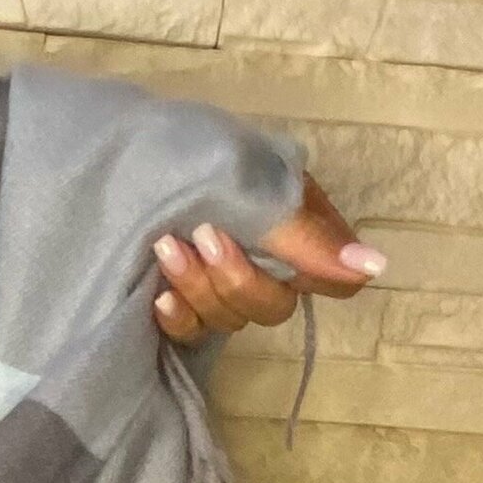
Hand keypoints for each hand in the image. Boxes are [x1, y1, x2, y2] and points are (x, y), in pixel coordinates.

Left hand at [151, 170, 385, 345]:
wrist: (106, 156)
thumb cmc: (180, 151)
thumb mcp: (249, 181)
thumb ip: (308, 233)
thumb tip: (375, 266)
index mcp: (292, 220)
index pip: (334, 275)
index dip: (324, 279)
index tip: (291, 266)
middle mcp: (263, 255)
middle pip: (276, 306)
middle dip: (241, 279)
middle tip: (207, 236)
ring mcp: (219, 280)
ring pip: (231, 319)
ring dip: (200, 288)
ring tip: (167, 247)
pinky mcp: (179, 299)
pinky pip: (191, 332)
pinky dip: (179, 318)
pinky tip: (160, 297)